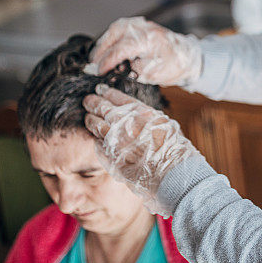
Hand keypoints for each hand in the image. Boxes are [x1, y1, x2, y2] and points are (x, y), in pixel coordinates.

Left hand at [83, 84, 199, 214]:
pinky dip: (96, 139)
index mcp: (140, 112)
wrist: (171, 173)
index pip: (117, 97)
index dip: (107, 92)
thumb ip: (146, 116)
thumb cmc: (173, 149)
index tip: (101, 90)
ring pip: (96, 126)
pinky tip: (96, 137)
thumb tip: (134, 113)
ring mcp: (116, 140)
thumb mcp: (164, 123)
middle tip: (88, 100)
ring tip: (88, 117)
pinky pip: (99, 144)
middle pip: (102, 108)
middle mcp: (124, 123)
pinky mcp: (111, 155)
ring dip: (91, 120)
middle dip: (93, 102)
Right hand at [90, 16, 201, 85]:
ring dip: (105, 42)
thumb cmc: (175, 66)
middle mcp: (144, 28)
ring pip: (116, 28)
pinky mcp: (141, 25)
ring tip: (98, 57)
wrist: (188, 56)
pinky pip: (121, 27)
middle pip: (114, 33)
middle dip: (101, 50)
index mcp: (149, 39)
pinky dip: (112, 37)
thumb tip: (116, 70)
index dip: (107, 61)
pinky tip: (107, 47)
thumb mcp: (154, 74)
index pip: (121, 49)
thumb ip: (133, 71)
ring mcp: (143, 24)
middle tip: (93, 64)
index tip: (99, 71)